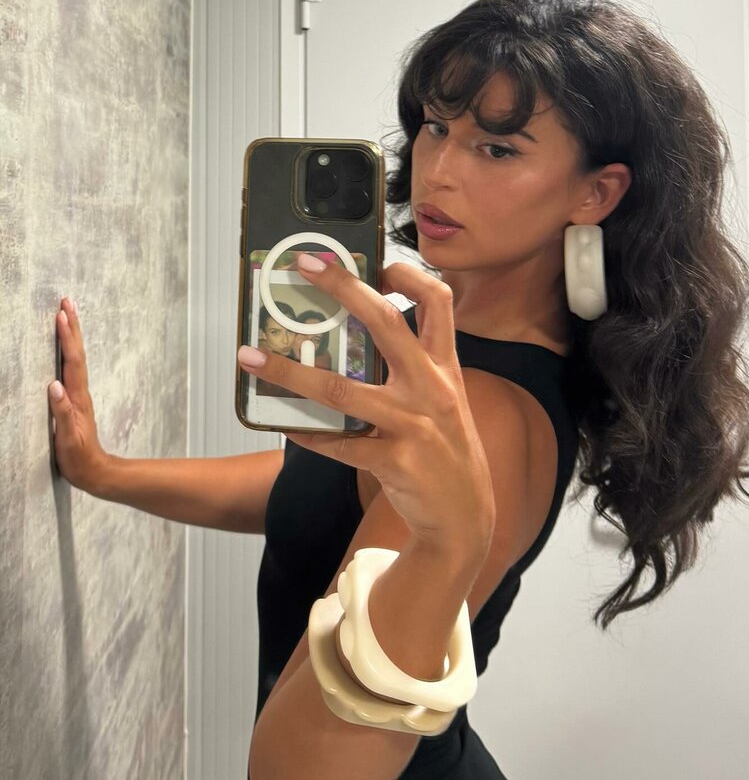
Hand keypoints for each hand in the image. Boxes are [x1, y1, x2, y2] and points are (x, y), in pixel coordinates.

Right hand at [48, 298, 113, 493]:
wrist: (94, 472)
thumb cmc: (79, 458)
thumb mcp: (69, 438)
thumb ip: (62, 413)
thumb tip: (54, 385)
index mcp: (77, 397)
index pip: (72, 362)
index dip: (67, 338)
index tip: (62, 314)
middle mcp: (80, 392)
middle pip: (76, 354)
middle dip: (72, 327)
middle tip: (67, 301)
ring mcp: (78, 396)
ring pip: (75, 359)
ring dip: (71, 336)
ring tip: (65, 315)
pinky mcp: (74, 402)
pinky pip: (71, 369)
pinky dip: (67, 353)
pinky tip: (64, 349)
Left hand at [237, 255, 495, 552]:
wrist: (466, 516)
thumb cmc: (449, 452)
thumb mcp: (447, 402)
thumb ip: (417, 369)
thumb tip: (365, 338)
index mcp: (446, 368)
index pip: (438, 302)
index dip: (407, 275)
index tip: (376, 263)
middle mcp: (432, 388)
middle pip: (386, 323)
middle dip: (343, 287)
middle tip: (304, 265)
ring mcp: (412, 425)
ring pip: (341, 390)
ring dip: (289, 372)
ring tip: (251, 357)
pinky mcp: (393, 462)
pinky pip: (339, 444)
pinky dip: (309, 435)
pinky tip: (287, 428)